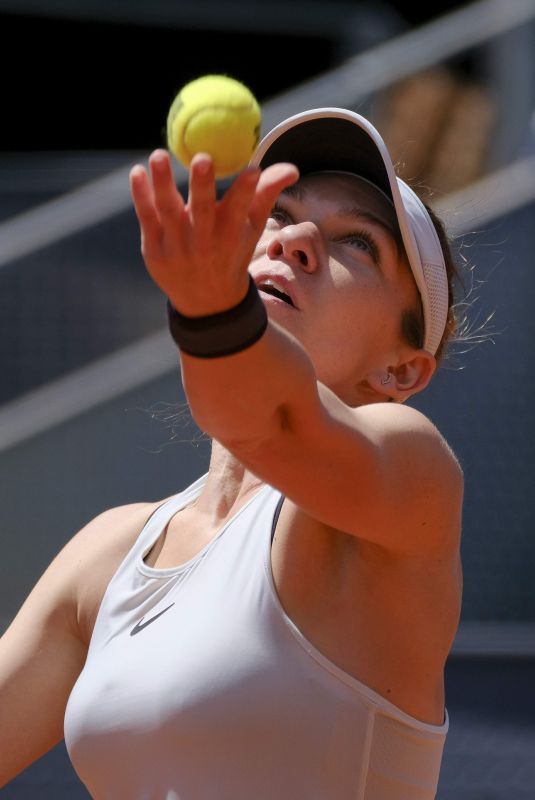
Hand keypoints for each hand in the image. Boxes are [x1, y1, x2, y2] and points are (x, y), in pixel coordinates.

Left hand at [129, 150, 298, 316]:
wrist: (206, 301)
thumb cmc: (232, 252)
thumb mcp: (252, 228)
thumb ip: (266, 194)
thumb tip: (292, 169)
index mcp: (231, 237)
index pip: (240, 211)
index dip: (246, 190)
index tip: (252, 169)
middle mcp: (204, 244)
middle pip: (203, 212)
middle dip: (203, 186)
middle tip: (203, 158)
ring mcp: (177, 248)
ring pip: (169, 212)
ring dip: (163, 183)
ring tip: (159, 154)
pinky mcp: (153, 249)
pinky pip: (146, 218)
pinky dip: (141, 195)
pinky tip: (138, 172)